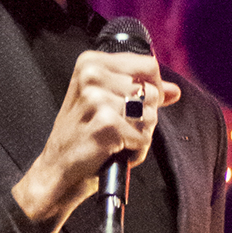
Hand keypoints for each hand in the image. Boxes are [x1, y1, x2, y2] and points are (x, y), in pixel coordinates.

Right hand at [12, 49, 180, 232]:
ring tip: (116, 140)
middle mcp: (92, 75)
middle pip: (152, 91)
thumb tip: (175, 90)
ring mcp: (98, 98)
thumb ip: (142, 92)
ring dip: (140, 134)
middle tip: (118, 128)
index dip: (154, 88)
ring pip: (151, 115)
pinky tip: (114, 151)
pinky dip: (135, 150)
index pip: (149, 65)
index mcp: (91, 62)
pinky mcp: (106, 123)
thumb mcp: (105, 103)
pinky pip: (144, 136)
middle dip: (145, 116)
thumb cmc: (80, 137)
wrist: (56, 169)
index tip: (138, 106)